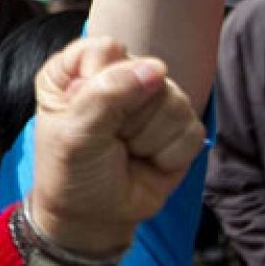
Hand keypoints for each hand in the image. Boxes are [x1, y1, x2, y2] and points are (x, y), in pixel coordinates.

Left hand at [28, 37, 204, 259]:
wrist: (94, 216)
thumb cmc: (72, 171)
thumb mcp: (76, 134)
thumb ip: (107, 96)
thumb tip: (154, 69)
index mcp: (75, 69)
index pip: (106, 49)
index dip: (102, 83)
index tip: (84, 114)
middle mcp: (115, 76)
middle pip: (148, 73)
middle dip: (130, 118)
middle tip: (109, 141)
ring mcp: (151, 99)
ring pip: (175, 101)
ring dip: (148, 139)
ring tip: (127, 151)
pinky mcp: (179, 125)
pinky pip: (192, 128)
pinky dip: (168, 154)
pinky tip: (148, 162)